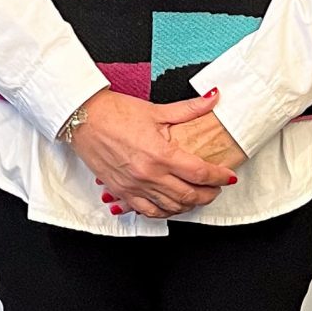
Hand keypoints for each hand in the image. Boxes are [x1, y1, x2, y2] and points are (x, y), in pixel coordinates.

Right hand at [68, 90, 236, 219]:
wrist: (83, 119)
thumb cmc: (115, 113)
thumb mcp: (156, 110)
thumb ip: (189, 109)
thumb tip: (213, 99)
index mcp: (160, 154)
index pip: (200, 173)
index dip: (219, 176)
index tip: (228, 176)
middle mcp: (149, 175)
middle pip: (189, 195)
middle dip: (209, 194)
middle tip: (217, 187)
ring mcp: (135, 187)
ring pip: (171, 207)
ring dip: (189, 205)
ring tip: (198, 196)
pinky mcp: (122, 192)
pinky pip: (148, 211)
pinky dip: (164, 211)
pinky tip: (171, 205)